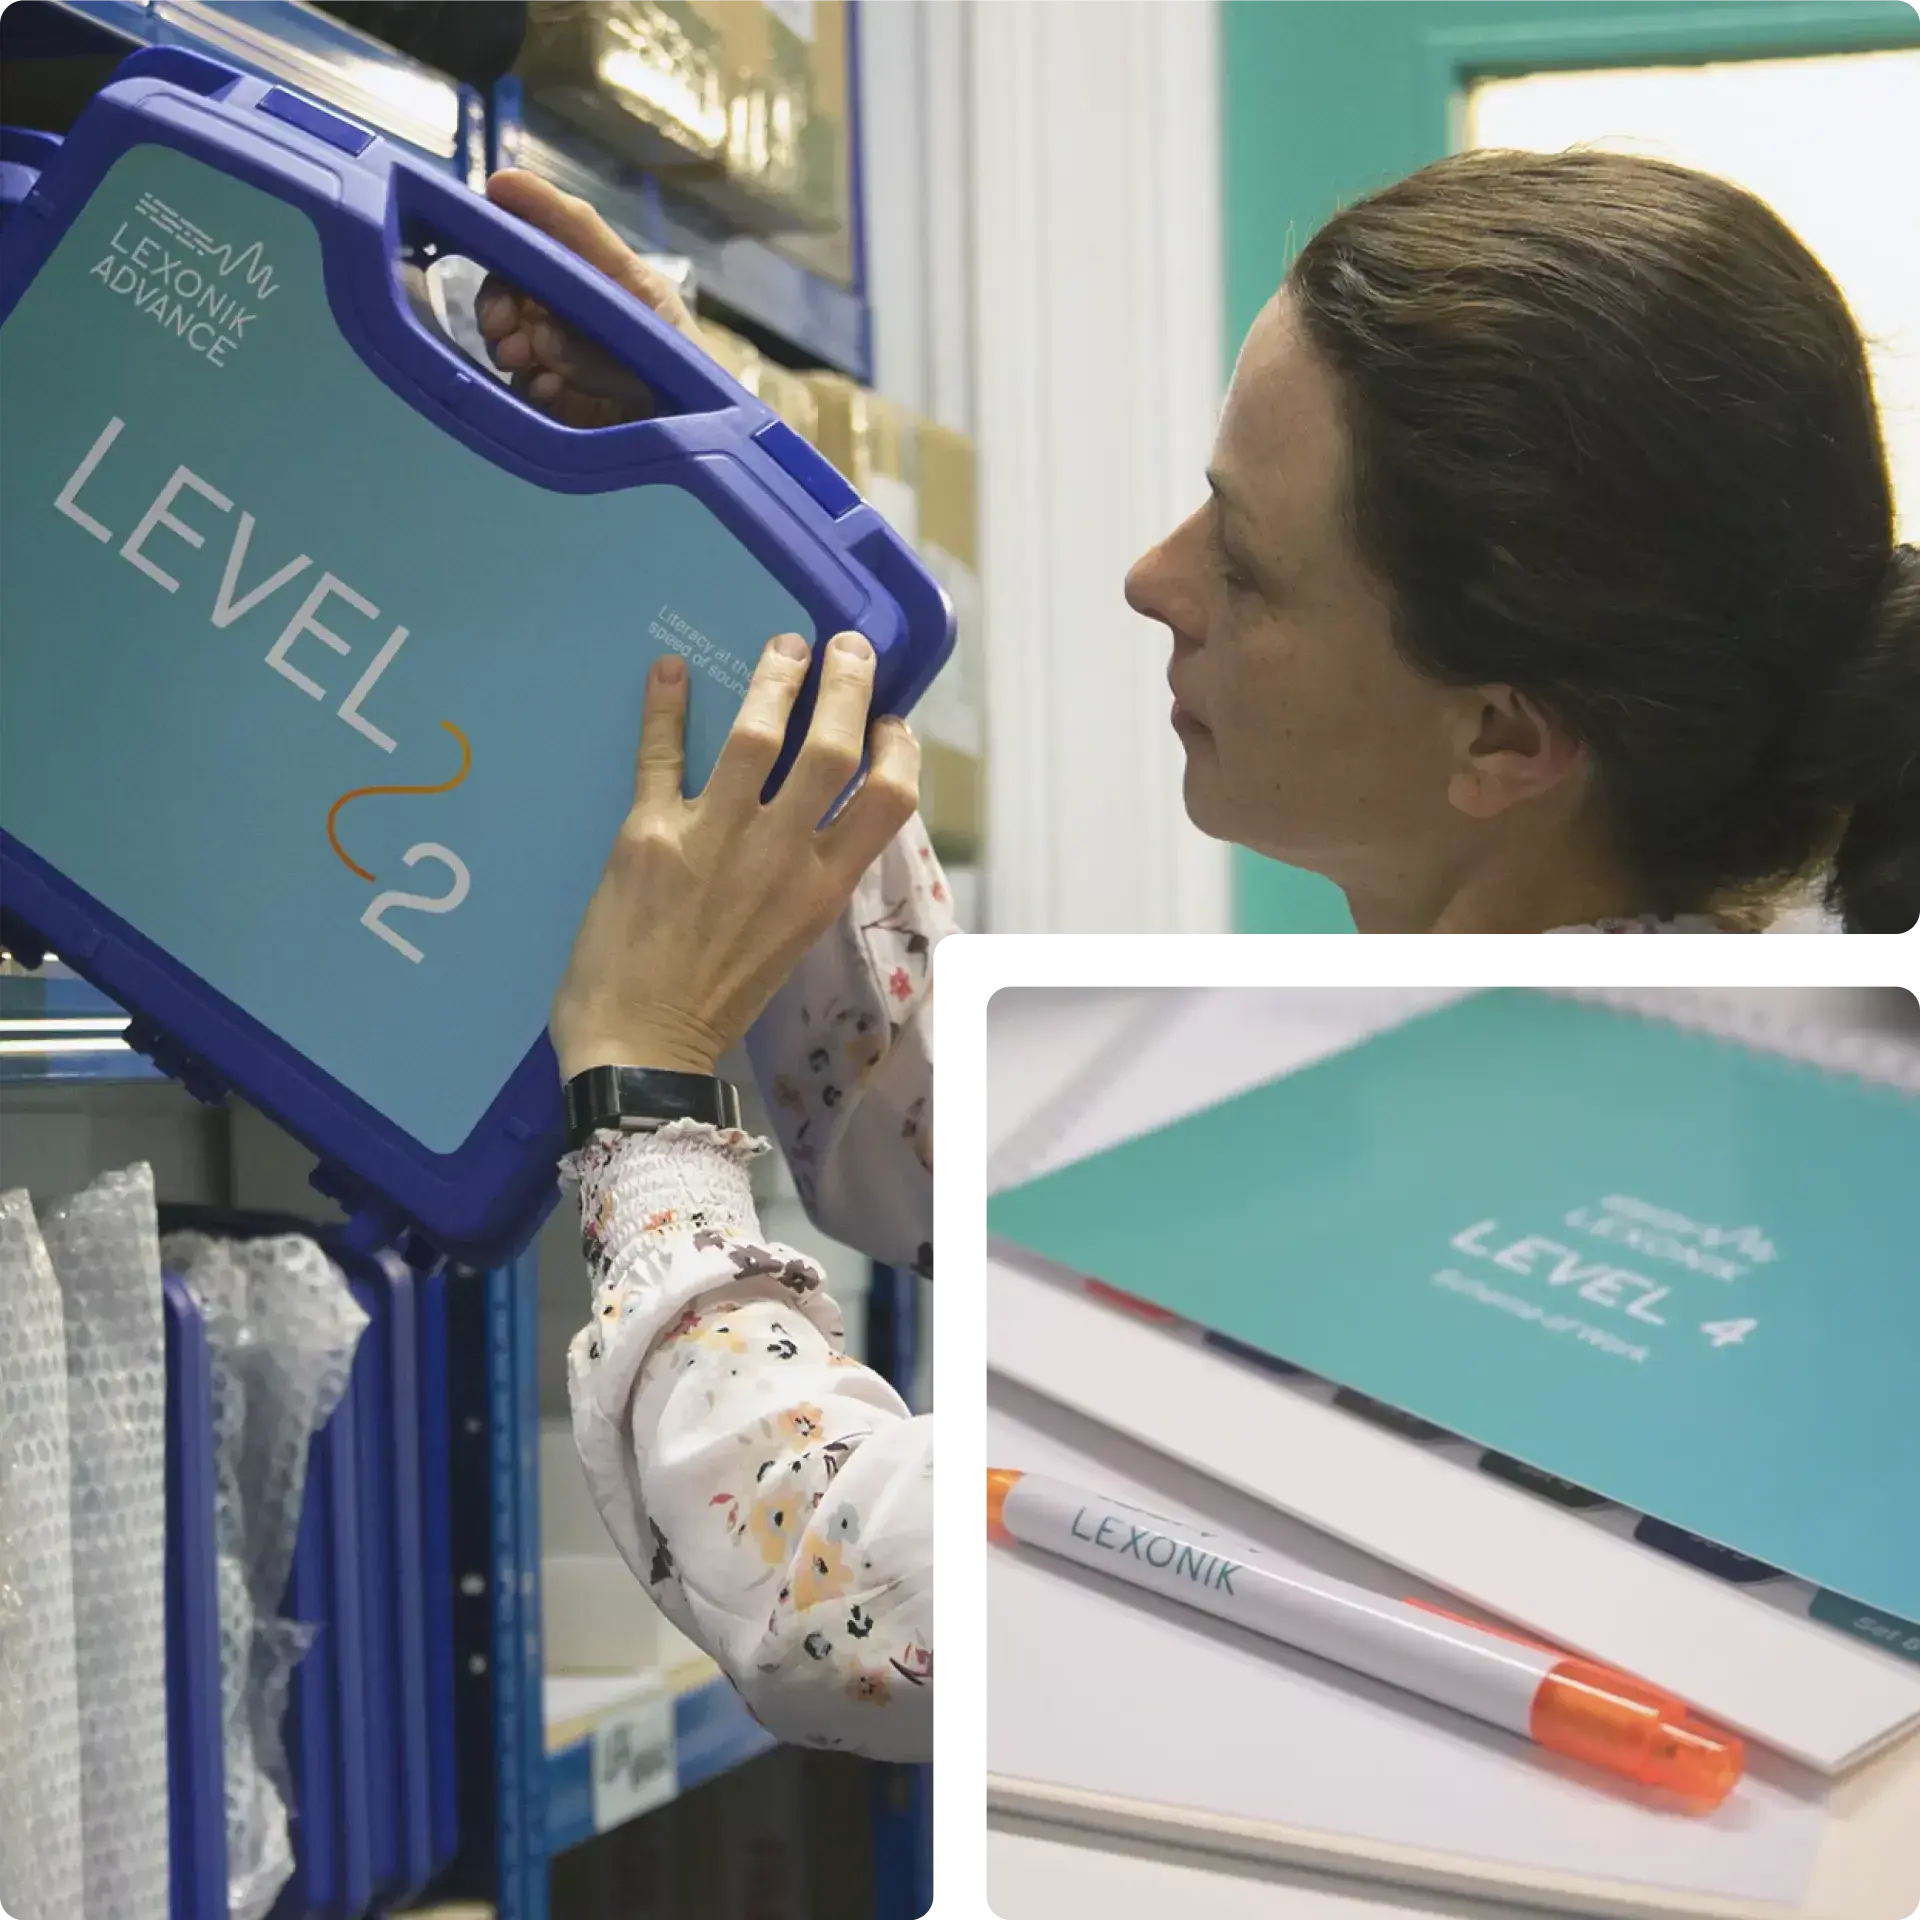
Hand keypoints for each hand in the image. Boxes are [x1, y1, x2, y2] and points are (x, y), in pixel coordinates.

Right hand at [476, 169, 699, 427]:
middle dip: (499, 295)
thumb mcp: (665, 338)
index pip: (565, 234)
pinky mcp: (558, 402)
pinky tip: (549, 390)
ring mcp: (566, 357)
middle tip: (499, 322)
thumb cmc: (699, 378)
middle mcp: (583, 312)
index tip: (498, 188)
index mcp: (614, 281)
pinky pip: (523, 386)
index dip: (530, 207)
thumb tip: (541, 337)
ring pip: (510, 333)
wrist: (703, 442)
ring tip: (517, 357)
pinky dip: (527, 384)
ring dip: (505, 339)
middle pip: (518, 283)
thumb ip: (605, 325)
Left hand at [550, 631, 920, 1084]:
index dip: (898, 750)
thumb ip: (807, 879)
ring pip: (758, 736)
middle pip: (832, 750)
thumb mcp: (790, 942)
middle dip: (848, 687)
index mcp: (822, 888)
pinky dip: (664, 707)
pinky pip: (661, 756)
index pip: (889, 799)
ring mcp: (714, 839)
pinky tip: (668, 670)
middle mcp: (779, 856)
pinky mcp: (649, 834)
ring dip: (776, 679)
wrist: (641, 1047)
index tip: (891, 723)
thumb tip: (817, 824)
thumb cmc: (717, 1003)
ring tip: (784, 646)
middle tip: (849, 648)